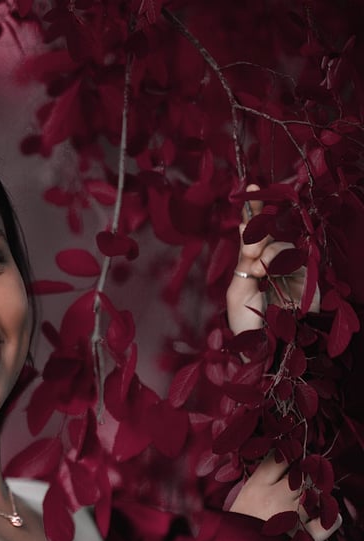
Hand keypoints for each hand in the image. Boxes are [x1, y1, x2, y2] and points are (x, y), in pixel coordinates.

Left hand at [226, 185, 320, 336]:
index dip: (254, 210)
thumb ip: (244, 263)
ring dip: (267, 256)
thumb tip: (251, 236)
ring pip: (279, 246)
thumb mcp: (238, 292)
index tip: (251, 186)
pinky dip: (281, 262)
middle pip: (266, 236)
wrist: (269, 348)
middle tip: (252, 253)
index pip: (254, 234)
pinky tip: (272, 274)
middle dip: (257, 239)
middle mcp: (272, 264)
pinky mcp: (307, 276)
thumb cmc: (248, 324)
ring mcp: (290, 269)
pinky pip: (295, 257)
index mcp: (253, 266)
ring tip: (261, 275)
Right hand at [230, 455, 340, 540]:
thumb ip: (260, 482)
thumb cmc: (233, 533)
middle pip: (303, 473)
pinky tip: (322, 515)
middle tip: (298, 483)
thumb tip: (281, 464)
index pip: (281, 457)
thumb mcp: (239, 500)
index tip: (288, 461)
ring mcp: (295, 517)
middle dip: (303, 476)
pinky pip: (333, 520)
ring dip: (316, 495)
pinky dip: (332, 517)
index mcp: (256, 487)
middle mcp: (277, 498)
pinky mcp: (308, 537)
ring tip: (307, 501)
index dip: (288, 456)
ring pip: (319, 492)